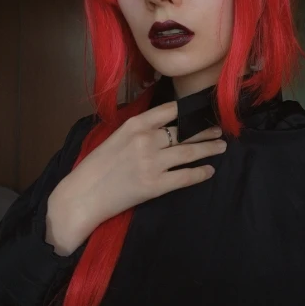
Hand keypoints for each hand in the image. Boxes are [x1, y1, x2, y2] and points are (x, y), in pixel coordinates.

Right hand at [46, 101, 225, 254]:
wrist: (83, 195)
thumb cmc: (97, 165)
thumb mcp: (117, 136)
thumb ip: (141, 128)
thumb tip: (167, 124)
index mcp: (135, 124)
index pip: (171, 110)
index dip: (190, 110)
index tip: (204, 110)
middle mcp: (146, 140)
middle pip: (185, 133)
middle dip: (205, 131)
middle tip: (219, 130)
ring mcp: (152, 163)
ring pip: (189, 153)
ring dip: (209, 149)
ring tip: (221, 146)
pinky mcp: (155, 186)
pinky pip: (185, 177)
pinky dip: (200, 173)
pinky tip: (209, 170)